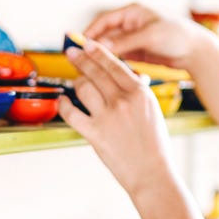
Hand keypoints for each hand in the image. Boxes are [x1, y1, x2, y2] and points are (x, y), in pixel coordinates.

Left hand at [59, 40, 174, 195]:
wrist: (153, 174)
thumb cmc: (155, 145)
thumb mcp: (153, 111)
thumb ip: (139, 92)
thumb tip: (131, 76)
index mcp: (139, 92)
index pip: (114, 64)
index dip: (97, 52)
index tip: (87, 44)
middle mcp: (123, 101)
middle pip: (95, 72)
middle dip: (81, 59)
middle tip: (72, 52)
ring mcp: (108, 117)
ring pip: (83, 88)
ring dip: (76, 81)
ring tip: (75, 80)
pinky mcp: (95, 134)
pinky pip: (72, 113)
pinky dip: (64, 105)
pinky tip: (63, 100)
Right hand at [84, 3, 217, 70]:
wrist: (196, 51)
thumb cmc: (177, 36)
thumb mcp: (150, 36)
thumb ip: (125, 42)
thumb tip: (101, 47)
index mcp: (133, 12)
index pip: (104, 20)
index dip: (90, 31)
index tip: (79, 43)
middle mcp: (130, 24)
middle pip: (105, 34)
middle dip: (93, 45)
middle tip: (80, 58)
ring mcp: (133, 39)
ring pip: (110, 47)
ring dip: (101, 56)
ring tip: (89, 67)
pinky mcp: (137, 52)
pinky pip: (119, 57)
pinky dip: (111, 63)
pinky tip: (105, 72)